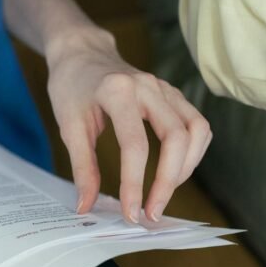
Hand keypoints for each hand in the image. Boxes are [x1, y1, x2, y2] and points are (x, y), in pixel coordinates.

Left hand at [46, 28, 211, 222]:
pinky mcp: (173, 94)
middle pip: (176, 138)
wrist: (82, 53)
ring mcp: (165, 88)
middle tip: (152, 212)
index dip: (135, 184)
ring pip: (195, 130)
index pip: (136, 145)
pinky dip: (193, 152)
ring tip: (164, 194)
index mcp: (117, 91)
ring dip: (185, 168)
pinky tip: (175, 171)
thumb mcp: (68, 126)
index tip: (131, 213)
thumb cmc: (72, 87)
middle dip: (168, 181)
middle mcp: (148, 86)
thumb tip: (87, 207)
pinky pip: (197, 124)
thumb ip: (82, 167)